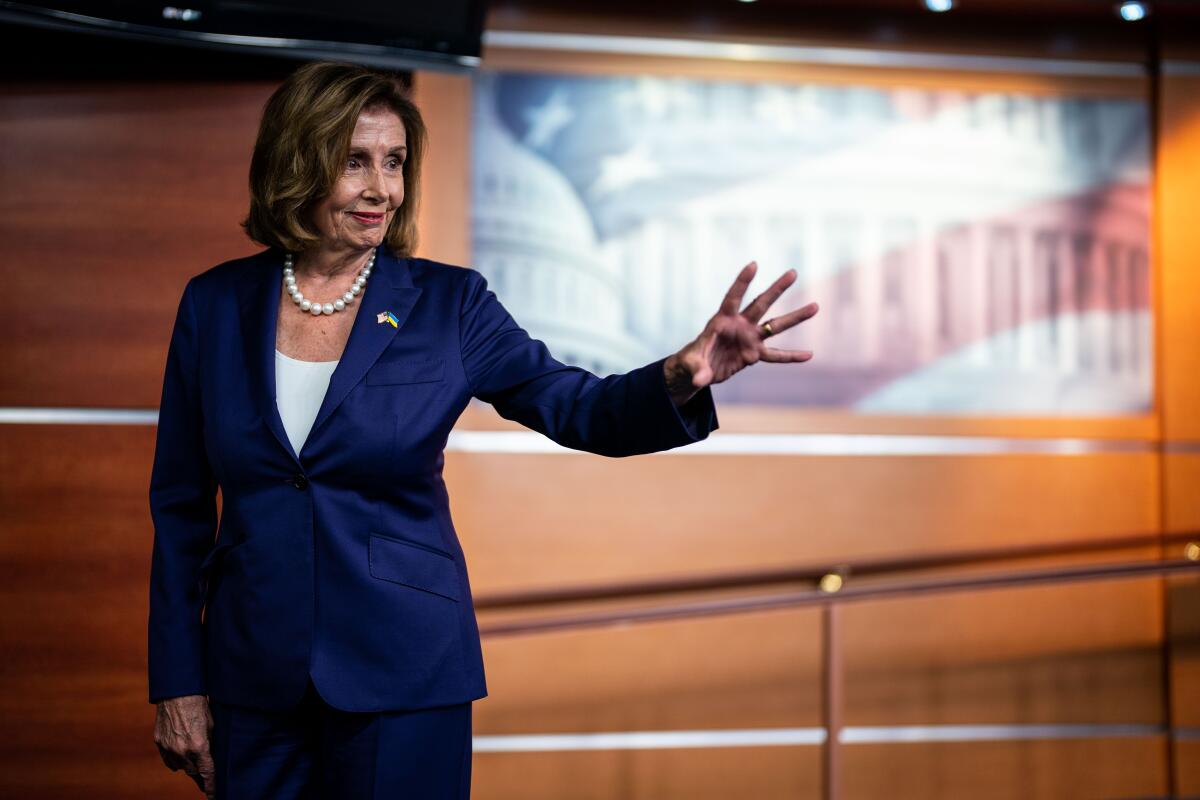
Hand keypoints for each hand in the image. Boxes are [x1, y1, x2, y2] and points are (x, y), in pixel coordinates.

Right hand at [154, 695, 215, 798]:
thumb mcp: (213, 725)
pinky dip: (176, 760)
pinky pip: (168, 759)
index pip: (207, 773)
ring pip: (180, 767)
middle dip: (201, 775)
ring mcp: (169, 748)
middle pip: (193, 772)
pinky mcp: (159, 743)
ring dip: (188, 766)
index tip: (215, 796)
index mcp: (199, 746)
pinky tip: (182, 757)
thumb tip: (214, 757)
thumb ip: (212, 744)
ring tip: (195, 762)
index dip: (212, 786)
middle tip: (207, 779)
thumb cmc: (200, 705)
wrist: (177, 692)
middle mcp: (182, 750)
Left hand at [664, 261, 818, 404]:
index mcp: (721, 320)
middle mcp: (740, 325)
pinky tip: (809, 355)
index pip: (733, 297)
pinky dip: (791, 356)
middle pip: (761, 304)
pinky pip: (776, 355)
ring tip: (816, 306)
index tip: (754, 265)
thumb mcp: (691, 364)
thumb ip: (697, 370)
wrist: (699, 369)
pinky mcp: (754, 354)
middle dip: (776, 289)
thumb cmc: (691, 360)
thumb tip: (700, 380)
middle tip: (793, 272)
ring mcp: (750, 338)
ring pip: (775, 325)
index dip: (742, 282)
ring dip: (795, 317)